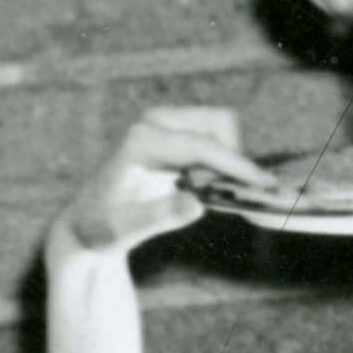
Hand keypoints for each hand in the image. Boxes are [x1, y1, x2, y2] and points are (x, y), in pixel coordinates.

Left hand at [52, 105, 255, 262]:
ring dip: (225, 159)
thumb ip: (160, 216)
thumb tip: (196, 204)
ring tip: (200, 191)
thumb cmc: (102, 227)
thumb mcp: (125, 229)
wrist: (85, 222)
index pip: (204, 147)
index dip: (239, 165)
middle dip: (230, 158)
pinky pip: (213, 138)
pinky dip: (219, 161)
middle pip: (218, 123)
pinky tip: (197, 187)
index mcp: (143, 140)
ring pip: (220, 128)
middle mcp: (153, 123)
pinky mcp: (171, 134)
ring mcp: (162, 124)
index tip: (267, 184)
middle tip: (213, 193)